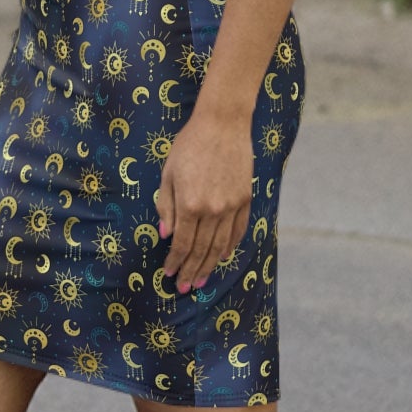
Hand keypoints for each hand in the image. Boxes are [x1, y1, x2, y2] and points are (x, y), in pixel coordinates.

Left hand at [154, 112, 252, 293]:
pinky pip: (237, 231)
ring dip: (210, 265)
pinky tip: (222, 257)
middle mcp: (213, 210)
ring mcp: (232, 206)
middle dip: (191, 271)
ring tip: (202, 280)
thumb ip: (166, 206)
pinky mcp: (245, 199)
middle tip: (185, 287)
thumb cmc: (189, 145)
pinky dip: (229, 247)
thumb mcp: (168, 173)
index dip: (175, 261)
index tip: (169, 273)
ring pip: (220, 246)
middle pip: (201, 250)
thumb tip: (166, 235)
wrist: (223, 124)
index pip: (181, 243)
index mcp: (190, 204)